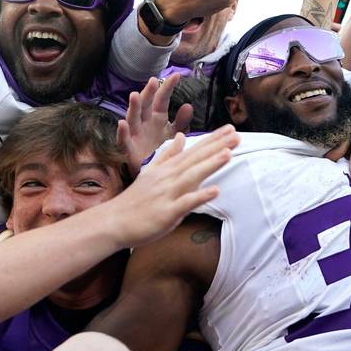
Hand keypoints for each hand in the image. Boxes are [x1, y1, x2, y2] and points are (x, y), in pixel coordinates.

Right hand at [106, 126, 237, 249]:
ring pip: (191, 176)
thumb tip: (181, 137)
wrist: (114, 222)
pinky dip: (199, 196)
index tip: (230, 129)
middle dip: (216, 146)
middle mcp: (168, 178)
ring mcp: (167, 194)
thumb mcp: (151, 172)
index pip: (194, 151)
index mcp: (167, 169)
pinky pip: (185, 203)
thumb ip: (168, 155)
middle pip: (195, 159)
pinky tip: (215, 190)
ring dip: (210, 164)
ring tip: (228, 153)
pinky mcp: (166, 212)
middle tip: (236, 134)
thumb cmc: (136, 200)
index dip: (212, 140)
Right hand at [117, 75, 192, 174]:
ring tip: (134, 95)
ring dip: (133, 106)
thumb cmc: (160, 150)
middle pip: (145, 104)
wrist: (152, 174)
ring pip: (132, 117)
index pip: (162, 99)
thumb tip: (188, 105)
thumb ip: (181, 122)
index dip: (168, 87)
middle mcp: (144, 122)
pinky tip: (122, 123)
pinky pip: (123, 139)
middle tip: (154, 81)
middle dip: (148, 92)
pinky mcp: (128, 148)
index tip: (177, 75)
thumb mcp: (174, 135)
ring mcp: (134, 134)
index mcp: (156, 117)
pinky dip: (122, 132)